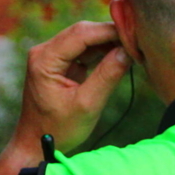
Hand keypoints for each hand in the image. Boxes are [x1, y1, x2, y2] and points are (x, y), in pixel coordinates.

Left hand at [8, 21, 131, 162]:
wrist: (37, 144)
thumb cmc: (58, 129)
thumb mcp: (87, 105)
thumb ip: (107, 76)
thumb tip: (127, 52)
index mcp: (44, 59)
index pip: (81, 34)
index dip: (109, 31)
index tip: (134, 36)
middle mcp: (44, 52)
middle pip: (83, 32)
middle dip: (110, 34)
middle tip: (137, 42)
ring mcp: (51, 56)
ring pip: (85, 38)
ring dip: (108, 43)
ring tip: (132, 50)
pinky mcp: (59, 63)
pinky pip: (83, 50)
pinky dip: (102, 52)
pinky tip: (119, 57)